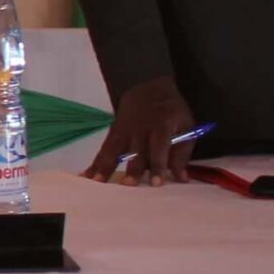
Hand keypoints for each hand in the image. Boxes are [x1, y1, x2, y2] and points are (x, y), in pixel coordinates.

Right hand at [83, 74, 197, 184]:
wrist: (148, 88)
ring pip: (115, 149)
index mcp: (161, 126)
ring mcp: (124, 130)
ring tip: (98, 182)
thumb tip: (181, 178)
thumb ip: (182, 153)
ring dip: (106, 166)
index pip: (159, 148)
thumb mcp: (186, 127)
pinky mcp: (113, 133)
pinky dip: (95, 163)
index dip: (158, 165)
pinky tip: (86, 176)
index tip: (156, 183)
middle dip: (132, 168)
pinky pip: (104, 149)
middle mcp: (140, 129)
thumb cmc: (171, 112)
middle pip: (135, 151)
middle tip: (128, 185)